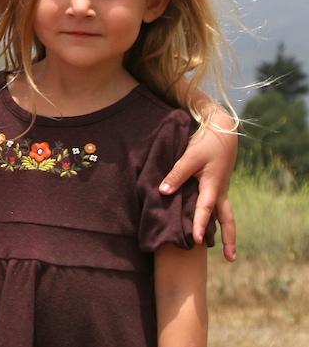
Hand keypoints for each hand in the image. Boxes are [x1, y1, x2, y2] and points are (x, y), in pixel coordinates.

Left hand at [159, 121, 237, 261]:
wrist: (222, 133)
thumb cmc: (205, 145)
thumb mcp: (189, 157)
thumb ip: (176, 174)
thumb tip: (163, 192)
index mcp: (213, 186)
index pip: (205, 210)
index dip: (199, 225)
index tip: (197, 240)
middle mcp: (220, 192)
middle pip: (227, 220)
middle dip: (229, 239)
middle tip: (230, 260)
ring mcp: (221, 190)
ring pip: (226, 215)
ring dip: (227, 232)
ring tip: (227, 251)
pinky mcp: (218, 187)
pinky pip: (219, 207)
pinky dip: (217, 219)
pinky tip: (212, 227)